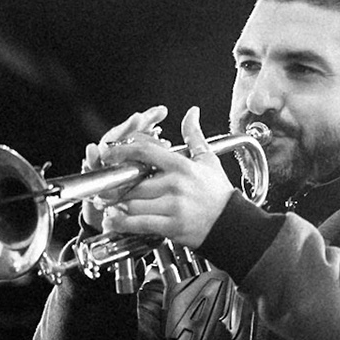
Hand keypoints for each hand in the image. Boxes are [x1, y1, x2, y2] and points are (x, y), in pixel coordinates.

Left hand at [93, 106, 236, 249]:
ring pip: (133, 203)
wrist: (233, 223)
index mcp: (182, 166)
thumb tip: (191, 113)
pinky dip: (122, 222)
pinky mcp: (172, 226)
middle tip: (106, 185)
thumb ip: (194, 135)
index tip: (108, 153)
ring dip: (117, 204)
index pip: (145, 152)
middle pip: (133, 181)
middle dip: (116, 184)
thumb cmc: (218, 193)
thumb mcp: (208, 159)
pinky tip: (114, 219)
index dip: (122, 151)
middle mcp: (176, 185)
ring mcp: (174, 206)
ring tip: (109, 203)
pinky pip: (139, 223)